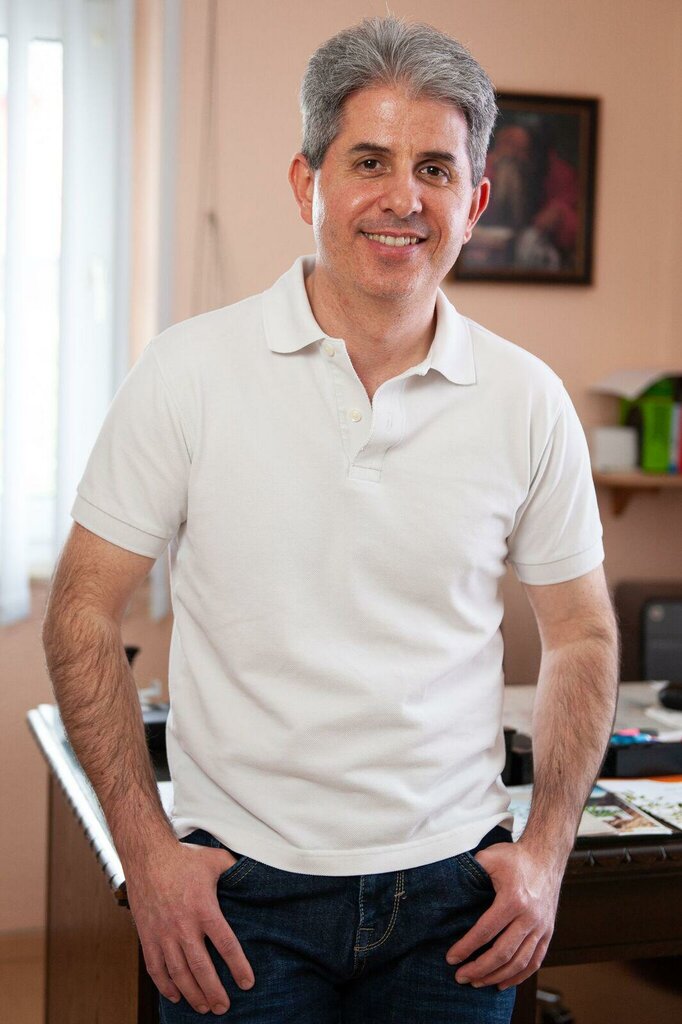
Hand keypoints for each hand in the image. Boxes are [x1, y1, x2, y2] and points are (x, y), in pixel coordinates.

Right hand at [125, 839, 254, 1014]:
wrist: (147, 855)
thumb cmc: (183, 858)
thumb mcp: (215, 861)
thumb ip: (235, 871)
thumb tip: (255, 874)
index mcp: (204, 909)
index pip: (226, 944)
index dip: (238, 967)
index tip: (247, 983)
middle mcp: (183, 925)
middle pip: (202, 967)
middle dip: (214, 992)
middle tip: (223, 1007)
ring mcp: (163, 933)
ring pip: (178, 973)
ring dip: (192, 994)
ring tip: (204, 1007)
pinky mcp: (147, 935)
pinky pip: (155, 968)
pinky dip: (165, 986)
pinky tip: (175, 995)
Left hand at [444, 841, 563, 989]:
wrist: (546, 856)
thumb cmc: (515, 857)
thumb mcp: (490, 857)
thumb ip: (470, 870)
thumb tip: (448, 884)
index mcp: (513, 899)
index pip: (485, 931)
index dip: (466, 947)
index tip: (451, 958)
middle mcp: (529, 917)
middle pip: (503, 953)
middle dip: (479, 969)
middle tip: (461, 977)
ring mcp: (541, 927)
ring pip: (519, 962)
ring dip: (497, 976)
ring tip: (477, 982)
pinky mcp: (548, 932)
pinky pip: (535, 961)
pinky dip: (519, 976)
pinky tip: (502, 983)